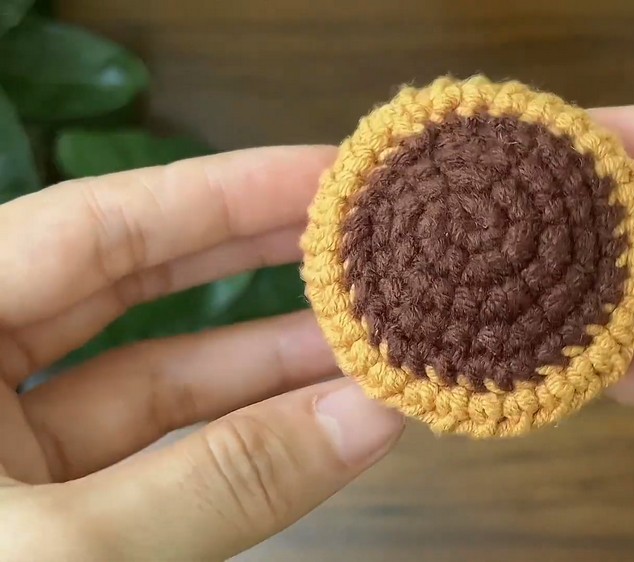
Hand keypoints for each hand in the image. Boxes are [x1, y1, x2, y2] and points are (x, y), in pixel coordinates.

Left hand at [0, 147, 403, 559]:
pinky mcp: (44, 510)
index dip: (221, 192)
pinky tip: (321, 420)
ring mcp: (4, 446)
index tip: (331, 175)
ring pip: (151, 379)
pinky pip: (153, 451)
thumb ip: (220, 481)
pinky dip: (238, 438)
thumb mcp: (71, 547)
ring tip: (371, 341)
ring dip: (265, 363)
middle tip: (361, 237)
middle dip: (252, 257)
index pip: (94, 226)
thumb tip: (374, 415)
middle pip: (126, 286)